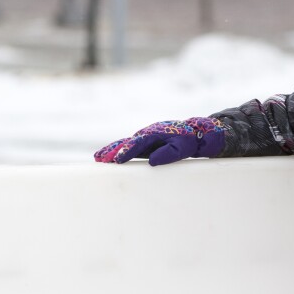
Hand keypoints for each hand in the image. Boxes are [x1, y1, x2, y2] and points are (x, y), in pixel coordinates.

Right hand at [93, 117, 226, 165]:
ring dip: (111, 150)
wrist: (195, 132)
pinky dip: (117, 150)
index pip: (139, 143)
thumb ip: (168, 153)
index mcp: (156, 134)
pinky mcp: (145, 142)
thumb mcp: (183, 148)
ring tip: (97, 158)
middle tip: (100, 159)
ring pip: (125, 143)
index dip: (128, 151)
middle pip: (127, 142)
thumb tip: (152, 161)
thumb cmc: (190, 141)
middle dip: (113, 151)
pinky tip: (107, 156)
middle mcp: (147, 134)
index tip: (118, 159)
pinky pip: (128, 146)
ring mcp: (145, 137)